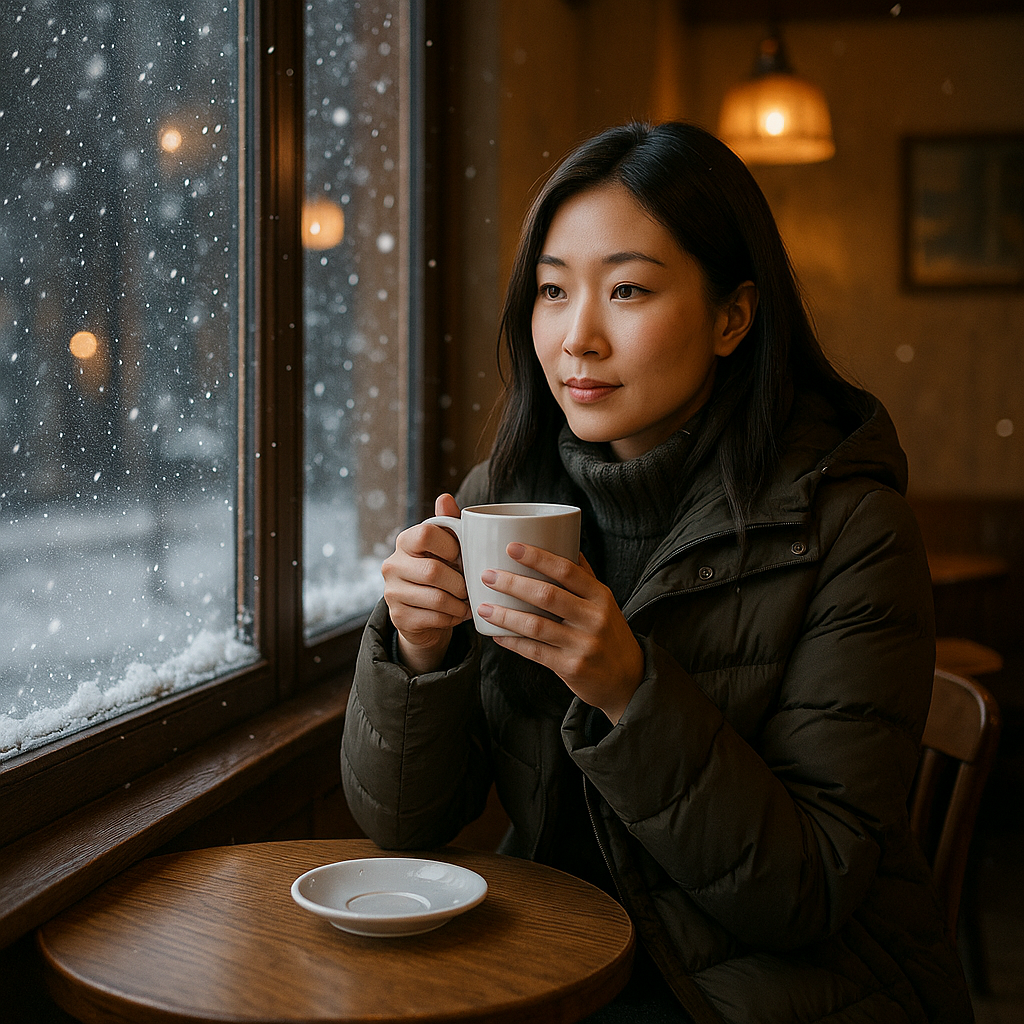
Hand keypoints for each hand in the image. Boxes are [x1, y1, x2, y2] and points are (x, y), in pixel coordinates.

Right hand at [382, 493, 470, 673]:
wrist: (423, 612)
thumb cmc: (440, 570)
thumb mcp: (446, 546)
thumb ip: (448, 523)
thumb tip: (445, 497)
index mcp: (405, 541)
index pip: (426, 534)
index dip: (450, 546)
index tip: (460, 556)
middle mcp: (392, 565)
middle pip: (433, 571)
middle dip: (460, 582)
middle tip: (470, 586)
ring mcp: (392, 593)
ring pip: (437, 598)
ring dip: (460, 603)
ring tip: (468, 602)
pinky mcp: (399, 618)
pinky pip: (435, 618)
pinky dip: (453, 618)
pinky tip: (458, 614)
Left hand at [477, 546, 643, 724]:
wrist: (629, 679)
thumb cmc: (609, 634)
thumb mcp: (604, 603)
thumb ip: (583, 576)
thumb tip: (563, 542)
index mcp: (600, 596)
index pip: (567, 570)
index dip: (538, 557)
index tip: (512, 547)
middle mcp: (594, 618)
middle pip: (547, 595)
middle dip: (513, 583)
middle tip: (488, 575)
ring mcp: (583, 644)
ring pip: (536, 626)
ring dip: (505, 615)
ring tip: (482, 606)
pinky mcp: (572, 667)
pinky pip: (535, 652)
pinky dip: (513, 642)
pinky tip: (496, 634)